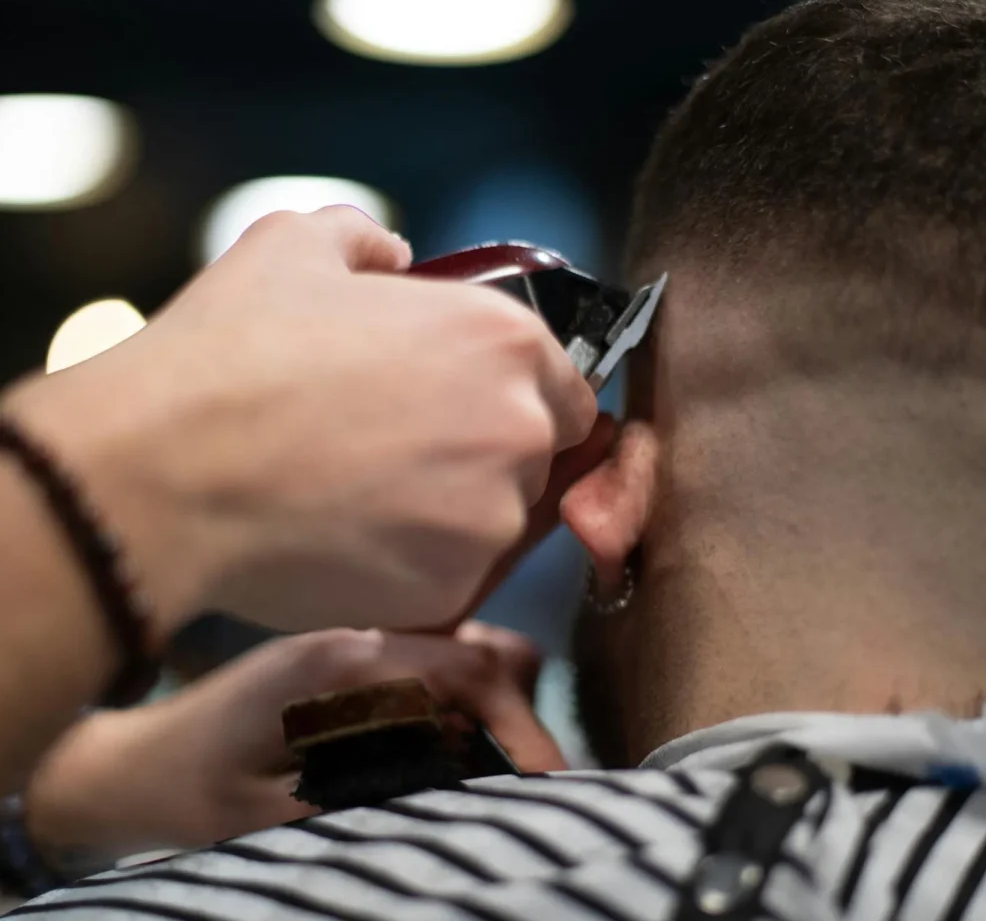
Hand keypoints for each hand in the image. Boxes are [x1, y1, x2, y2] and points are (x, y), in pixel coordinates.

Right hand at [4, 207, 595, 637]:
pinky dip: (413, 567)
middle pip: (535, 458)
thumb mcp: (296, 247)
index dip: (520, 400)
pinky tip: (346, 537)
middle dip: (482, 454)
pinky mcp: (449, 593)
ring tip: (360, 493)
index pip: (568, 388)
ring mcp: (488, 520)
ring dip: (448, 514)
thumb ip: (364, 239)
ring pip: (494, 524)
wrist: (164, 469)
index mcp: (504, 342)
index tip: (471, 410)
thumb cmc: (232, 354)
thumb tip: (389, 254)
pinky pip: (452, 580)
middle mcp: (518, 430)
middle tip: (398, 450)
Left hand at [25, 623, 563, 861]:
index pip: (471, 670)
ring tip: (500, 769)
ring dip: (493, 708)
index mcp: (348, 664)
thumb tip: (468, 792)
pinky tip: (453, 746)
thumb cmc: (189, 793)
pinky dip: (461, 705)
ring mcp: (356, 646)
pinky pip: (432, 670)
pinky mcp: (348, 664)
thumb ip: (372, 797)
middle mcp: (361, 640)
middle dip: (518, 717)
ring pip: (462, 656)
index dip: (521, 725)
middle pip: (479, 655)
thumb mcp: (272, 817)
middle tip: (531, 783)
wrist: (124, 765)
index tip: (548, 780)